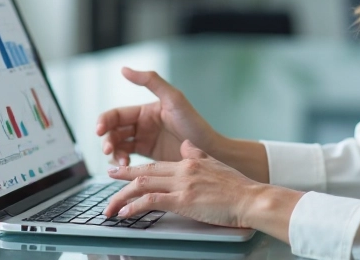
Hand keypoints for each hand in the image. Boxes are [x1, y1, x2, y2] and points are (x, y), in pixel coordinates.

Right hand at [95, 67, 219, 165]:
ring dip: (113, 153)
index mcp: (145, 110)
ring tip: (121, 162)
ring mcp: (145, 141)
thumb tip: (123, 69)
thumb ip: (150, 81)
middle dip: (106, 140)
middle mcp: (142, 125)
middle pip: (113, 132)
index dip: (104, 121)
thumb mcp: (173, 98)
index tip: (99, 131)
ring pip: (118, 146)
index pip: (116, 115)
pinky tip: (126, 167)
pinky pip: (128, 158)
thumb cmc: (194, 124)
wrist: (210, 151)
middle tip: (108, 149)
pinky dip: (122, 162)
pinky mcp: (149, 157)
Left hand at [103, 140, 301, 240]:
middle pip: (146, 172)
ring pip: (143, 185)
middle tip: (109, 176)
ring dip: (123, 195)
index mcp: (190, 162)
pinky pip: (152, 202)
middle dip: (124, 175)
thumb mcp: (216, 164)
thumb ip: (199, 155)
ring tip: (110, 206)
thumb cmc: (238, 188)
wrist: (251, 198)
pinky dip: (135, 206)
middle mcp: (183, 170)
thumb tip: (188, 146)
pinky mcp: (184, 200)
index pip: (157, 164)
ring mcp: (182, 185)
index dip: (138, 168)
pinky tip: (125, 212)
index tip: (124, 171)